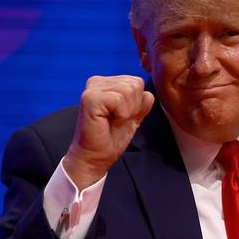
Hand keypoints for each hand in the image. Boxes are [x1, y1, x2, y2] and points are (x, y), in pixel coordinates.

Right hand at [64, 75, 153, 189]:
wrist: (95, 157)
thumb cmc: (111, 138)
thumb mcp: (133, 117)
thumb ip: (141, 104)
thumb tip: (148, 94)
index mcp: (107, 83)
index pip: (137, 82)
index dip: (137, 103)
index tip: (121, 116)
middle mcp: (98, 81)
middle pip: (135, 84)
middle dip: (133, 106)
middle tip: (117, 120)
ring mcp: (92, 88)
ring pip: (129, 89)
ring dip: (127, 111)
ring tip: (113, 120)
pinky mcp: (90, 98)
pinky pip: (119, 99)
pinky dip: (120, 114)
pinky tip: (108, 121)